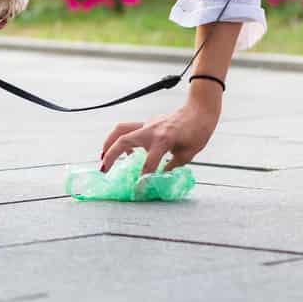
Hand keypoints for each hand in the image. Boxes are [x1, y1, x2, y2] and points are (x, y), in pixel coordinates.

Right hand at [99, 90, 222, 176]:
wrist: (199, 110)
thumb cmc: (197, 132)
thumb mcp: (187, 155)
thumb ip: (170, 167)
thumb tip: (158, 179)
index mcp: (164, 140)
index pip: (149, 164)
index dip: (142, 179)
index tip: (137, 191)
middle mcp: (151, 130)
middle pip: (123, 141)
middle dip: (111, 156)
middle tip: (103, 170)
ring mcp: (147, 124)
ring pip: (120, 129)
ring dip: (108, 142)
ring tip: (103, 157)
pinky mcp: (147, 123)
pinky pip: (129, 129)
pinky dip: (121, 139)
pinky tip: (125, 152)